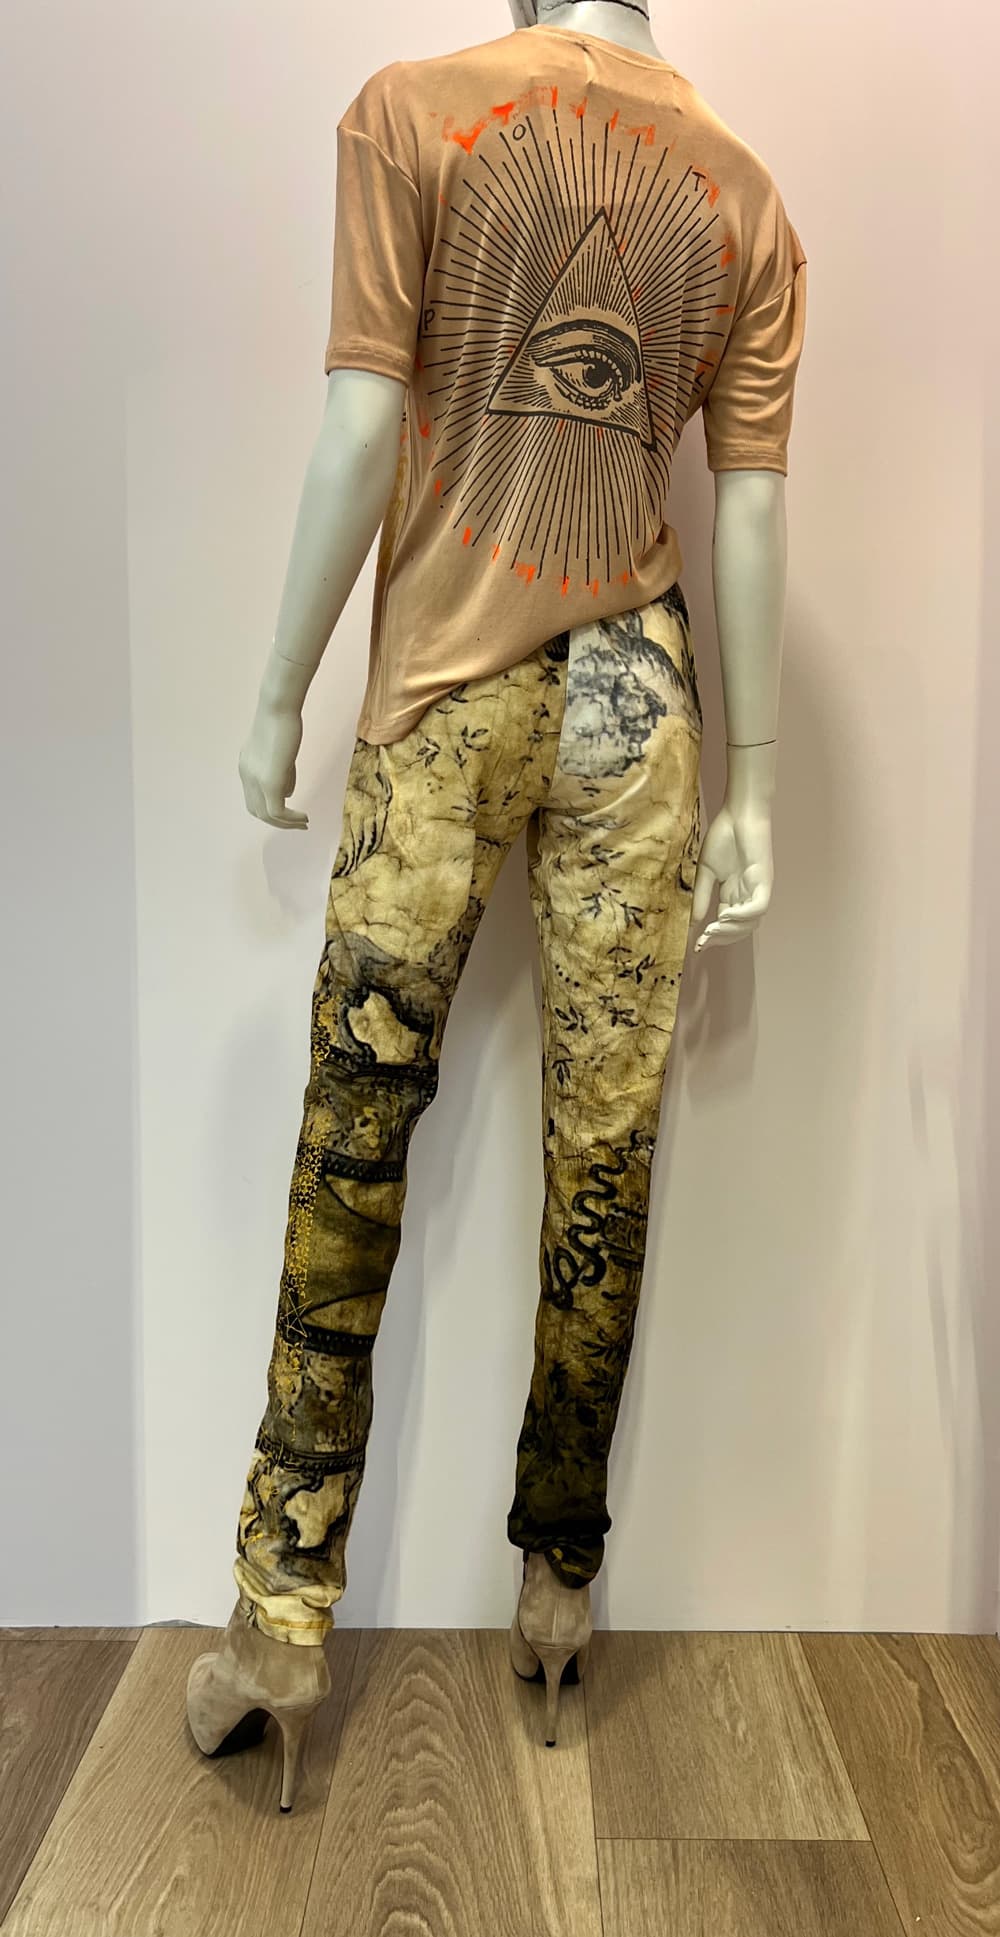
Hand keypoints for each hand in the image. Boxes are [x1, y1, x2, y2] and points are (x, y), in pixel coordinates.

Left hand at [238, 699, 308, 829]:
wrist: (278, 707)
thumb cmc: (283, 721)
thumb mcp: (281, 752)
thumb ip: (283, 774)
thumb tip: (287, 794)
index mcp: (246, 767)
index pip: (253, 797)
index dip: (270, 808)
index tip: (290, 810)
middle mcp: (246, 776)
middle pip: (256, 810)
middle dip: (277, 821)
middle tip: (298, 822)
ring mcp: (255, 780)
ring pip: (267, 815)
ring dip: (286, 824)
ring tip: (304, 823)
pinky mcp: (269, 782)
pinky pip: (277, 811)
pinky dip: (290, 819)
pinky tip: (304, 817)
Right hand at [692, 803, 772, 951]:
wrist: (738, 813)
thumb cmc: (723, 836)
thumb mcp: (705, 871)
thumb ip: (701, 896)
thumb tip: (693, 922)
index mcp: (734, 893)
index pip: (726, 924)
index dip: (713, 937)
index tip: (696, 946)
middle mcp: (747, 895)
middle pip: (740, 929)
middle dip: (722, 939)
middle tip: (704, 941)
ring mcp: (757, 889)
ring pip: (751, 923)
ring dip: (731, 931)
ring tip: (713, 930)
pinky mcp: (764, 880)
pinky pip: (758, 907)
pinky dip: (742, 916)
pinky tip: (725, 916)